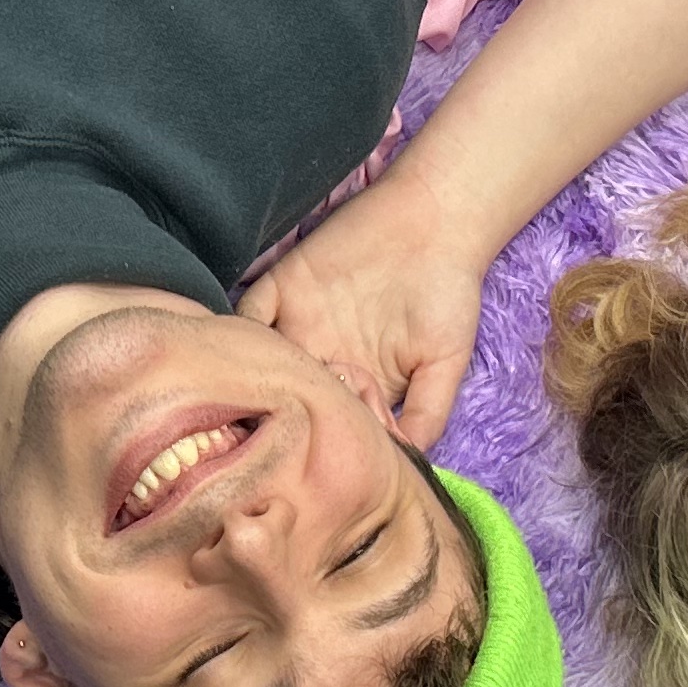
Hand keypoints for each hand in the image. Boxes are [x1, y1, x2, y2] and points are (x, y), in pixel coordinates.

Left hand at [237, 171, 491, 450]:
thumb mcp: (447, 365)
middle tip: (279, 428)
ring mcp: (296, 324)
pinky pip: (248, 311)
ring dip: (252, 377)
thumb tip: (404, 463)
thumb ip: (427, 415)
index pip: (324, 425)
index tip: (321, 450)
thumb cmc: (448, 296)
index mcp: (357, 385)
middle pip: (282, 399)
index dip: (320, 441)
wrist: (435, 223)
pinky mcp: (282, 286)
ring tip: (254, 396)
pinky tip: (248, 346)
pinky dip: (240, 327)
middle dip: (276, 418)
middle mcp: (322, 360)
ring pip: (259, 362)